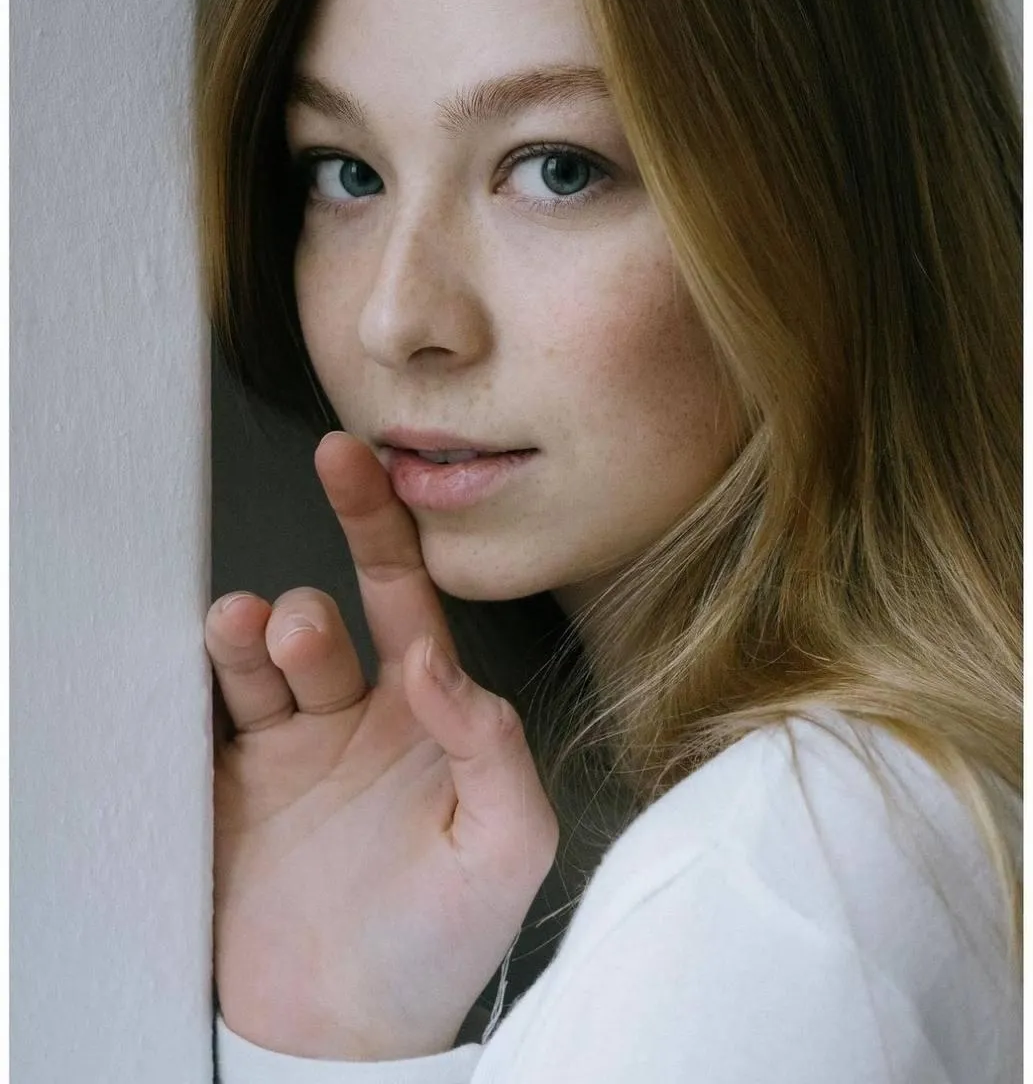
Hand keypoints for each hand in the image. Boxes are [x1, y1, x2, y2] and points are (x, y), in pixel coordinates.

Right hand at [207, 432, 558, 1060]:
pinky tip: (197, 675)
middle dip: (310, 617)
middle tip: (301, 636)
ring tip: (246, 638)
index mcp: (421, 713)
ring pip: (252, 662)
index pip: (402, 596)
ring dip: (247, 637)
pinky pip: (196, 718)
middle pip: (319, 623)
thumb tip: (441, 662)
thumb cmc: (440, 942)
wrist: (343, 1035)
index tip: (352, 457)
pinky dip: (192, 689)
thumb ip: (492, 745)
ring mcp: (281, 751)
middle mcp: (349, 717)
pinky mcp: (220, 789)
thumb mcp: (503, 843)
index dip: (378, 525)